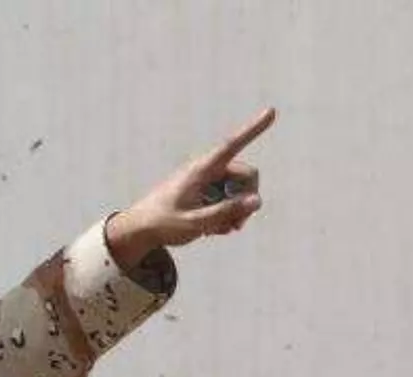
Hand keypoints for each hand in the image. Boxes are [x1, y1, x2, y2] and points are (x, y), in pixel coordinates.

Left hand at [105, 107, 275, 268]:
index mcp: (200, 170)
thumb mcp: (195, 223)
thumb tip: (257, 201)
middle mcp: (206, 171)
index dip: (253, 128)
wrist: (139, 231)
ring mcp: (206, 182)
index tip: (272, 110)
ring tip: (219, 230)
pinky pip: (228, 199)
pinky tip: (213, 230)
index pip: (231, 145)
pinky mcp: (205, 193)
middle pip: (245, 175)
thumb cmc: (163, 224)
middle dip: (247, 198)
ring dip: (236, 210)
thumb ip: (226, 212)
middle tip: (236, 225)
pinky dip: (227, 214)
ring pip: (239, 190)